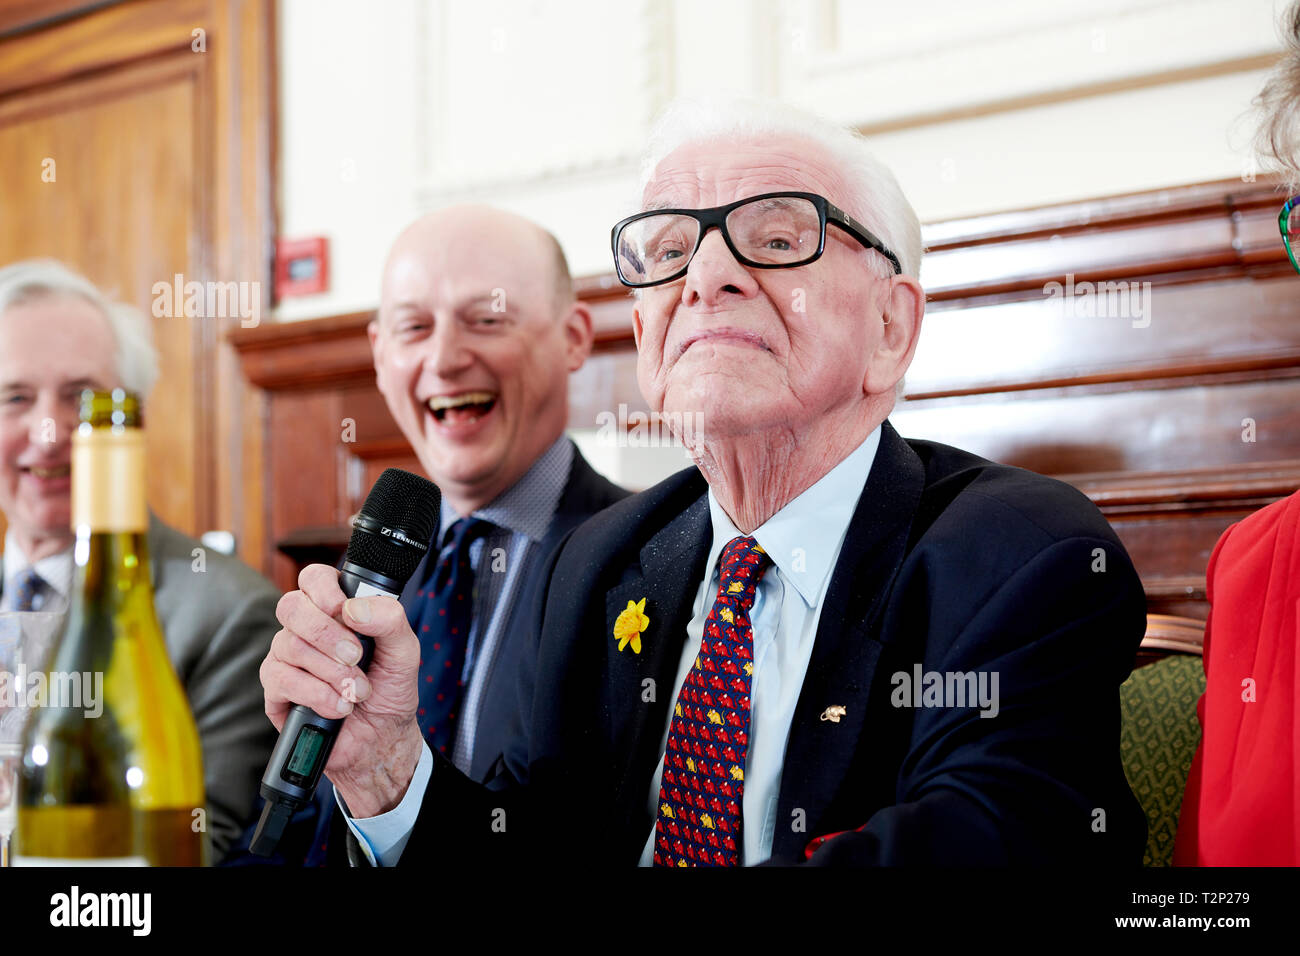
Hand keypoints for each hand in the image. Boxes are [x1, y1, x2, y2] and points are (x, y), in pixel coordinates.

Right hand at [260, 564, 424, 816]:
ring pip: (290, 645)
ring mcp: (287, 659)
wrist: (381, 741)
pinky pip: (282, 679)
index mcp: (336, 611)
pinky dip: (317, 694)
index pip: (314, 578)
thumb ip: (390, 620)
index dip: (324, 589)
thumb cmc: (389, 691)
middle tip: (356, 657)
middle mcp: (306, 630)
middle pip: (291, 607)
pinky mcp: (276, 690)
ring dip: (332, 672)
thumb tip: (353, 608)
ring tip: (358, 691)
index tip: (345, 612)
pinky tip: (339, 706)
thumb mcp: (405, 652)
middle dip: (327, 633)